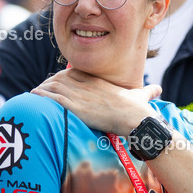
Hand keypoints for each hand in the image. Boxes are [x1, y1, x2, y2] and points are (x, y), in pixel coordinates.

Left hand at [32, 68, 160, 135]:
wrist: (135, 119)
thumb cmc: (138, 109)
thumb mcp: (141, 95)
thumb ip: (148, 90)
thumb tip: (159, 88)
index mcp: (98, 81)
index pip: (74, 73)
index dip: (62, 78)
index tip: (55, 82)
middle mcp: (87, 85)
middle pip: (61, 79)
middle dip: (49, 83)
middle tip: (41, 89)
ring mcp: (81, 96)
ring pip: (54, 87)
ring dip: (42, 89)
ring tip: (33, 93)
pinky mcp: (77, 107)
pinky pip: (54, 98)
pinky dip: (42, 96)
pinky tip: (33, 96)